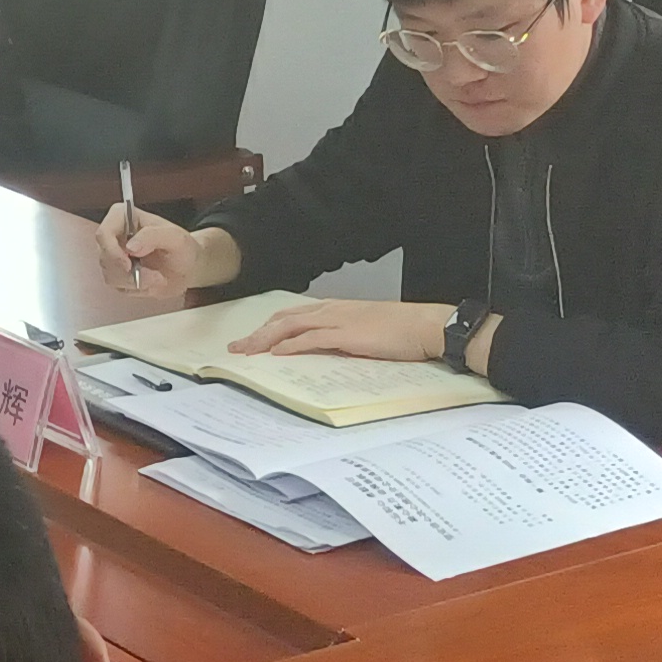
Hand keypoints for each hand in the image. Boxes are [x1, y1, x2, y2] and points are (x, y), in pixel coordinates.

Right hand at [95, 205, 229, 293]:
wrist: (188, 268)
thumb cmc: (183, 247)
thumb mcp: (175, 237)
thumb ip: (153, 236)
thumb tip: (130, 246)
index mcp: (124, 218)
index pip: (103, 233)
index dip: (111, 251)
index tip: (128, 264)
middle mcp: (115, 237)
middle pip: (105, 257)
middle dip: (129, 272)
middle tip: (154, 275)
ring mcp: (115, 257)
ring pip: (110, 275)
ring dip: (136, 282)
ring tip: (158, 278)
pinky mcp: (119, 275)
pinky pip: (118, 287)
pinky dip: (137, 289)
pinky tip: (152, 282)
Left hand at [230, 296, 449, 363]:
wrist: (426, 325)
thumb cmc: (402, 331)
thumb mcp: (365, 330)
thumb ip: (343, 337)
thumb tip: (326, 351)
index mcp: (335, 308)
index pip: (292, 315)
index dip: (268, 327)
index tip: (250, 340)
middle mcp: (330, 310)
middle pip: (283, 319)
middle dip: (257, 334)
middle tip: (236, 349)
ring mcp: (337, 321)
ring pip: (290, 327)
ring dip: (265, 340)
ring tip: (247, 353)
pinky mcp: (347, 335)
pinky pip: (311, 339)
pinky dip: (291, 345)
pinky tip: (277, 353)